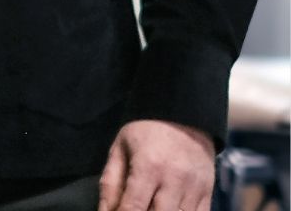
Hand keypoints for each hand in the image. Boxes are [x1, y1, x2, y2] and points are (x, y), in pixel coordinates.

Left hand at [97, 119, 216, 210]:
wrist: (184, 116)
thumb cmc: (144, 133)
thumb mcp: (120, 149)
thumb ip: (110, 183)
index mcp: (148, 167)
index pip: (133, 207)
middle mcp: (175, 180)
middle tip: (133, 209)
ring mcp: (194, 189)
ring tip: (149, 207)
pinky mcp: (208, 194)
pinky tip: (167, 210)